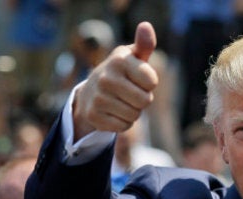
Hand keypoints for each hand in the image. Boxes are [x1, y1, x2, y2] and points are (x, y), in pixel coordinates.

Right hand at [72, 22, 158, 140]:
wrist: (91, 91)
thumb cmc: (121, 72)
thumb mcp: (133, 57)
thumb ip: (144, 45)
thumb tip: (146, 26)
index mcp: (119, 60)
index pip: (152, 82)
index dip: (149, 83)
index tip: (139, 78)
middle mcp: (105, 78)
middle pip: (145, 101)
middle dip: (142, 100)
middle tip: (130, 92)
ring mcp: (98, 98)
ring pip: (134, 116)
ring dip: (133, 112)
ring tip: (122, 101)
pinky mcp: (94, 116)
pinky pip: (123, 126)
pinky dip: (123, 123)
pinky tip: (114, 112)